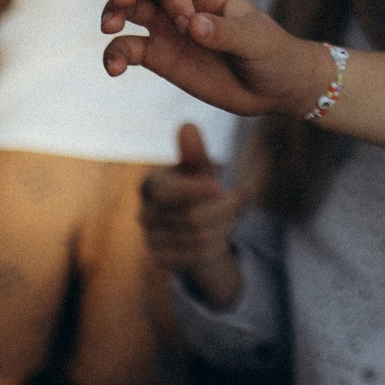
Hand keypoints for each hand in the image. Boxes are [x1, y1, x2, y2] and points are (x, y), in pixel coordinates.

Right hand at [101, 0, 327, 118]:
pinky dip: (113, 55)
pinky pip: (126, 48)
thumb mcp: (257, 41)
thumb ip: (226, 32)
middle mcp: (182, 1)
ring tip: (109, 29)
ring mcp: (166, 27)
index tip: (188, 25)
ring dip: (111, 13)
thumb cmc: (271, 54)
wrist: (271, 88)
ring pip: (127, 8)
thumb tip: (191, 24)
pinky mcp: (157, 55)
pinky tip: (113, 69)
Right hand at [142, 122, 243, 308]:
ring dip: (226, 225)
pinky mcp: (163, 259)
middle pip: (192, 218)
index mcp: (151, 185)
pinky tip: (223, 233)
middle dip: (224, 209)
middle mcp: (145, 213)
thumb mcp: (200, 170)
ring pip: (199, 238)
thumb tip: (187, 125)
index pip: (166, 191)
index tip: (219, 186)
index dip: (193, 190)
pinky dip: (219, 243)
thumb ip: (195, 152)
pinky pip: (199, 256)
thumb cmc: (198, 188)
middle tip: (239, 197)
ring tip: (234, 212)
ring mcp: (151, 239)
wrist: (196, 226)